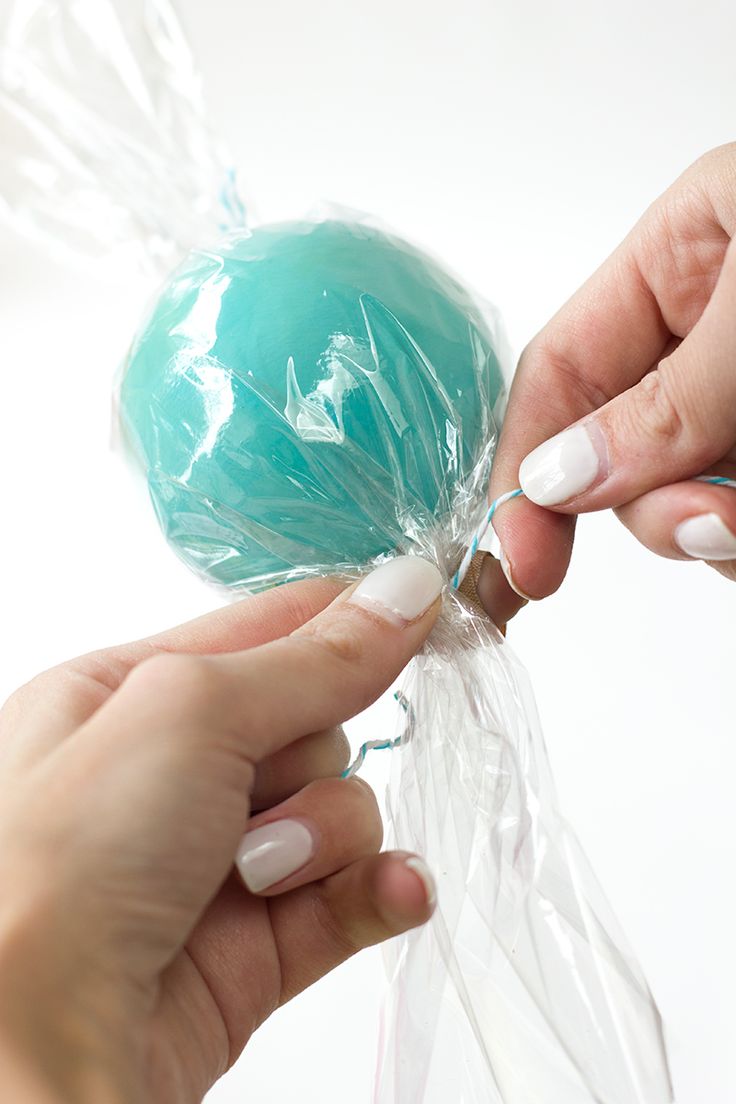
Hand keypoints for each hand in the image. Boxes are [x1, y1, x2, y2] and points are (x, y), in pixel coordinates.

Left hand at [0, 557, 441, 1103]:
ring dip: (320, 839)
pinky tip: (393, 892)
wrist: (29, 1052)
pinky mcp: (258, 946)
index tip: (429, 607)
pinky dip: (378, 891)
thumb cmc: (61, 863)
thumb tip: (406, 591)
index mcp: (131, 695)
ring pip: (342, 811)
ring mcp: (216, 861)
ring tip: (252, 876)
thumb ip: (312, 659)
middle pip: (314, 725)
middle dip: (306, 757)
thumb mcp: (189, 714)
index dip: (349, 621)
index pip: (269, 631)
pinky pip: (354, 896)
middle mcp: (170, 776)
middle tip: (253, 791)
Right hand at [478, 142, 735, 623]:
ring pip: (681, 500)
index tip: (524, 565)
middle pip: (617, 457)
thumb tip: (558, 482)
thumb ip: (667, 399)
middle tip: (713, 524)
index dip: (524, 472)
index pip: (558, 377)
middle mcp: (703, 337)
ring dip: (711, 530)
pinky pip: (732, 518)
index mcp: (675, 266)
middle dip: (648, 509)